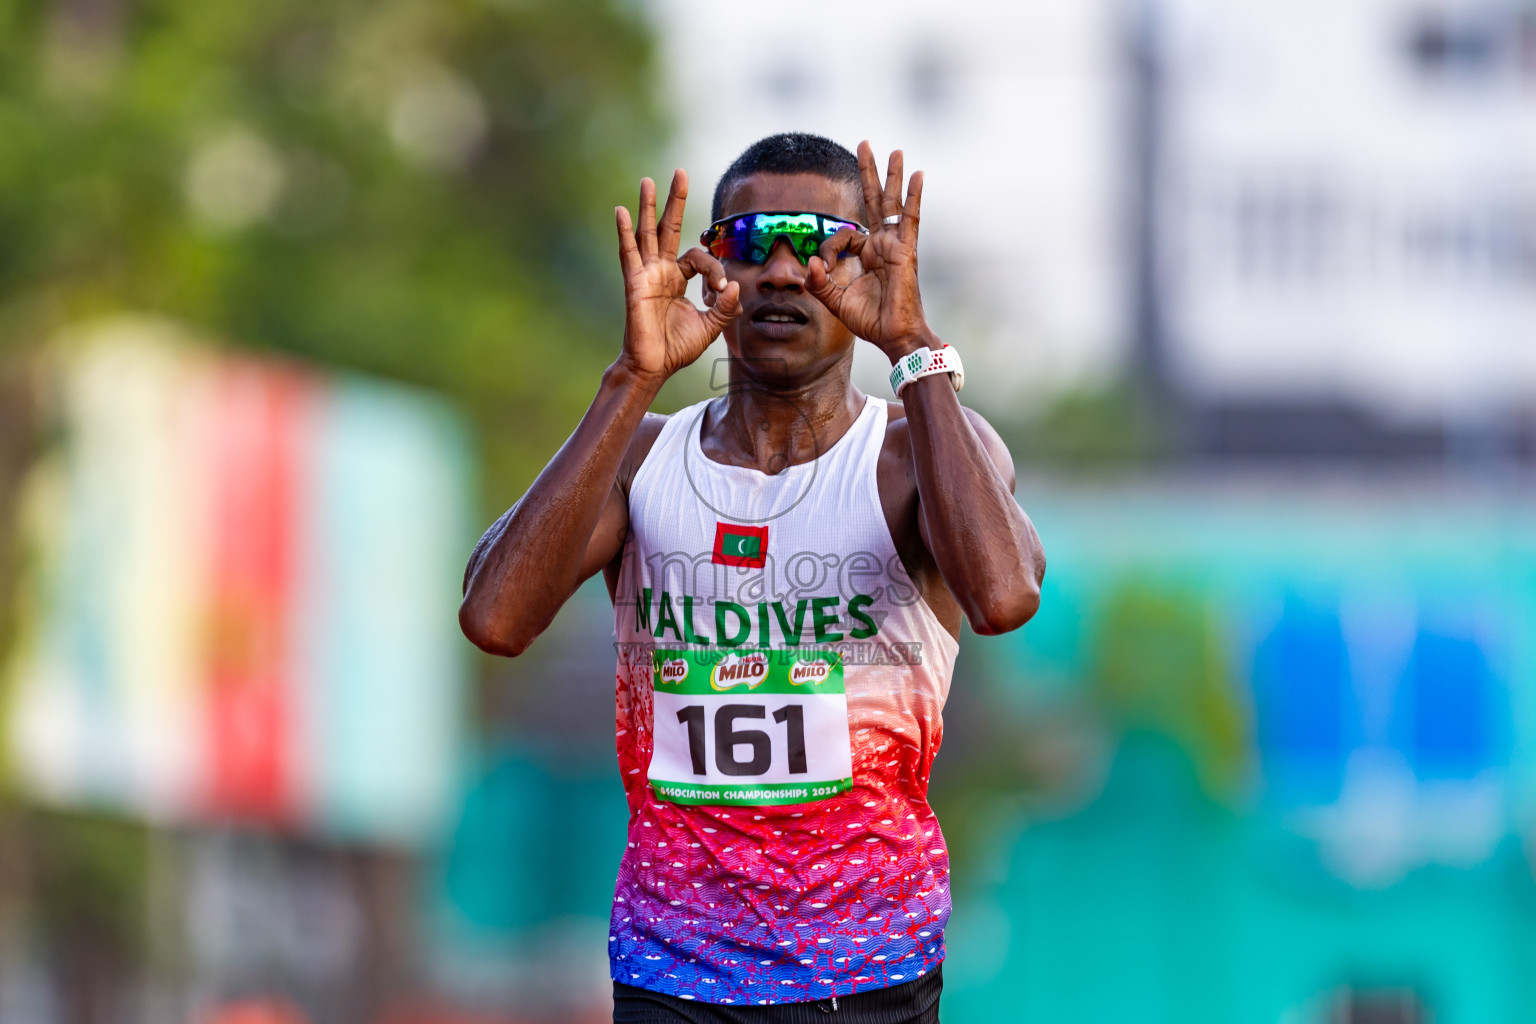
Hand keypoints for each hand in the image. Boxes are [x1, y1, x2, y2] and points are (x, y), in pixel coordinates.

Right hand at [614, 169, 741, 383]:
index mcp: (677, 279)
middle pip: (667, 228)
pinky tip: (621, 212)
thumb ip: (725, 306)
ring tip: (648, 181)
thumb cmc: (677, 348)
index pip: (698, 257)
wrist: (655, 366)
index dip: (713, 268)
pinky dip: (624, 233)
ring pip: (647, 234)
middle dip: (675, 201)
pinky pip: (629, 254)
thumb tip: (735, 285)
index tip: (722, 287)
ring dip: (648, 207)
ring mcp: (646, 275)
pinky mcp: (635, 283)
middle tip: (680, 172)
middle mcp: (660, 271)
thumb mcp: (711, 326)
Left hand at [806, 142, 934, 361]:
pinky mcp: (906, 251)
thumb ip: (819, 282)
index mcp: (866, 255)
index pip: (843, 235)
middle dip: (868, 173)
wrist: (893, 336)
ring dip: (892, 176)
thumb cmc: (870, 320)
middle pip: (874, 201)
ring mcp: (895, 245)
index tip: (823, 268)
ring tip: (895, 151)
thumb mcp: (835, 301)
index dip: (828, 247)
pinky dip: (914, 195)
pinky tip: (918, 174)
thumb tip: (810, 264)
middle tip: (864, 144)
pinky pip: (910, 218)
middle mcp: (882, 245)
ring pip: (892, 203)